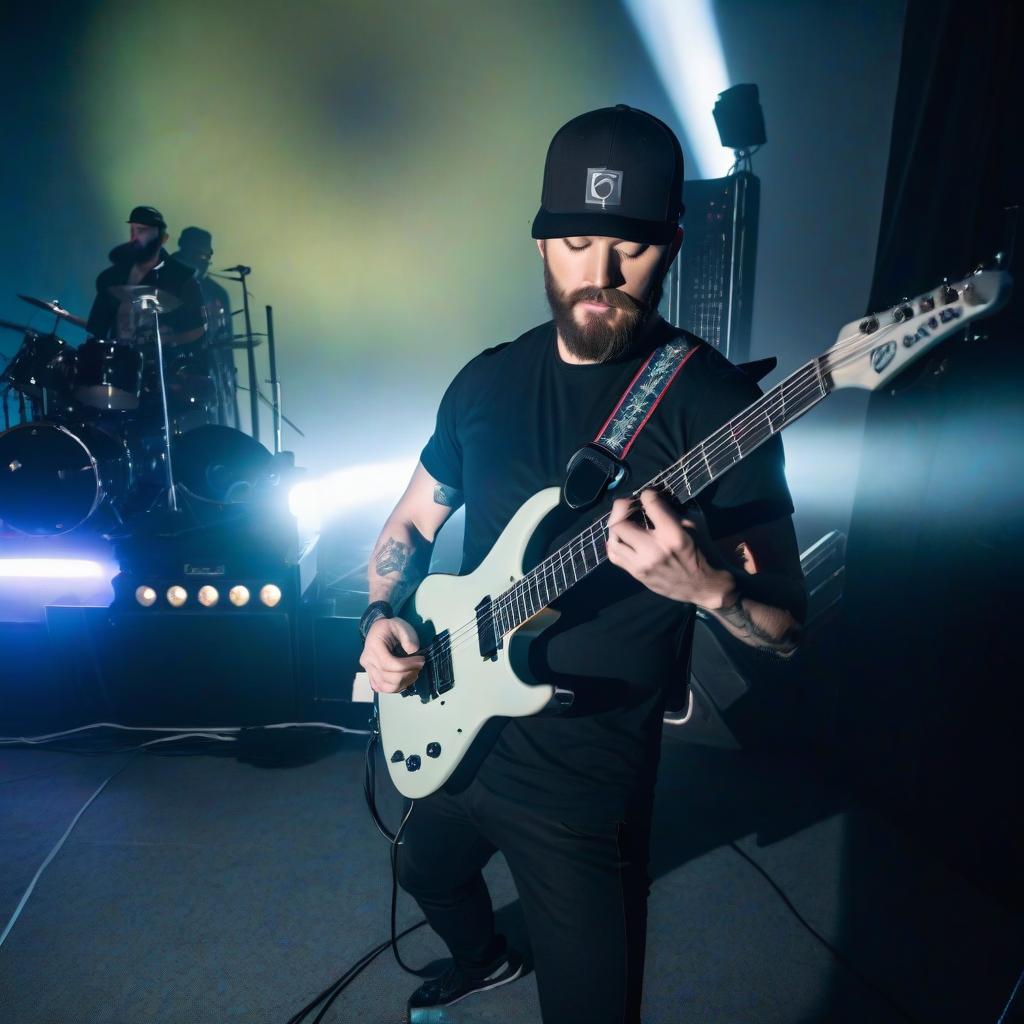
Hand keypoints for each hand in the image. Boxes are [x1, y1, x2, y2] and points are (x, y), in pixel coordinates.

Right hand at [359, 617, 424, 693]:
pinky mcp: (371, 675)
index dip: (407, 666)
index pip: (389, 664)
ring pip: (384, 686)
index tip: (421, 660)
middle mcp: (367, 660)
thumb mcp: (401, 626)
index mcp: (373, 646)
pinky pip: (381, 688)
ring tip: (414, 673)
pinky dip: (395, 687)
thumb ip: (408, 638)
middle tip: (419, 667)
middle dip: (407, 675)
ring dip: (402, 683)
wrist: (378, 629)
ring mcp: (367, 670)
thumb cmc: (390, 627)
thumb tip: (412, 652)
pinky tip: (405, 679)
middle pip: (387, 677)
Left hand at [606, 489, 734, 607]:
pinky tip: (621, 538)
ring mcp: (642, 564)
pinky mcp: (637, 574)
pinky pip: (614, 556)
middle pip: (620, 523)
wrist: (705, 586)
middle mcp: (654, 549)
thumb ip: (673, 510)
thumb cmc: (702, 550)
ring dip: (615, 526)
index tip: (647, 495)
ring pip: (613, 540)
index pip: (649, 503)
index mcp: (672, 533)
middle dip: (620, 508)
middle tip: (627, 505)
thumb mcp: (695, 524)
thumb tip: (652, 498)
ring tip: (623, 521)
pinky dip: (614, 544)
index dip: (646, 494)